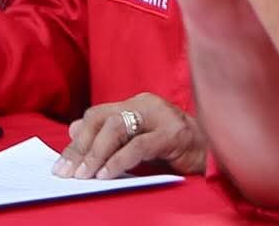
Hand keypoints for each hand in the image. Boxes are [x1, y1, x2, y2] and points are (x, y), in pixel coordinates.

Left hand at [54, 92, 206, 178]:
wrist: (217, 152)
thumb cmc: (177, 149)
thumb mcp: (138, 141)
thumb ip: (110, 135)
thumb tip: (73, 130)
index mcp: (138, 104)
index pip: (97, 115)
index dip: (77, 140)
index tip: (61, 166)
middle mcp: (148, 104)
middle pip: (103, 118)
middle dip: (81, 147)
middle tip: (67, 173)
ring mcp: (162, 116)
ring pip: (117, 127)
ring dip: (96, 154)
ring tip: (85, 175)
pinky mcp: (174, 134)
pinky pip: (139, 144)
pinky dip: (119, 160)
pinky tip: (107, 174)